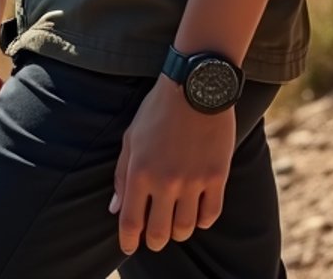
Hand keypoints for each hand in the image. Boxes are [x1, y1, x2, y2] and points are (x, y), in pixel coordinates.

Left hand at [109, 75, 235, 255]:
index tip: (129, 247)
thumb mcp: (131, 137)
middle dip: (155, 240)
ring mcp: (193, 180)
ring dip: (178, 232)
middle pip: (159, 232)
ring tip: (176, 224)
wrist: (195, 85)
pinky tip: (197, 213)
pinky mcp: (217, 176)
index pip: (131, 221)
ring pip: (185, 228)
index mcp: (139, 171)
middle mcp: (165, 181)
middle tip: (155, 237)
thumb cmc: (158, 109)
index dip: (129, 240)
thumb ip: (121, 175)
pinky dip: (202, 220)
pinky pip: (210, 215)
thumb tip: (115, 209)